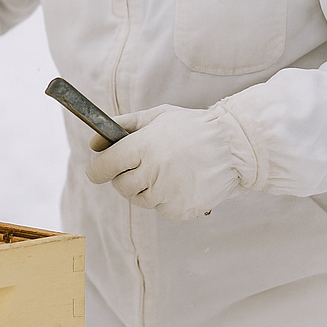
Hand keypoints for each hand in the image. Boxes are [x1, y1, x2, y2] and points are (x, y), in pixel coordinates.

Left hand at [85, 104, 256, 220]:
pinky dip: (166, 199)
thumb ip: (122, 126)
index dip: (98, 169)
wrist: (234, 145)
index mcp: (144, 146)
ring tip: (167, 171)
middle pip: (121, 186)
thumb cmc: (191, 128)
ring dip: (147, 189)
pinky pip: (161, 209)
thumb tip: (93, 144)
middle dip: (125, 178)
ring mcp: (168, 193)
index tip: (97, 171)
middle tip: (142, 166)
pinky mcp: (180, 210)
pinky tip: (181, 182)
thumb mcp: (157, 116)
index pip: (106, 166)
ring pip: (140, 200)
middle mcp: (154, 171)